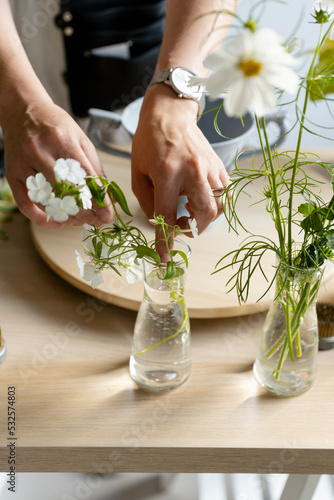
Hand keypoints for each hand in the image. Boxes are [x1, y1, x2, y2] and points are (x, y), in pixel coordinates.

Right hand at [2, 99, 113, 227]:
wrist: (24, 111)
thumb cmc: (56, 127)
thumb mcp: (81, 140)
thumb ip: (95, 169)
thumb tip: (108, 198)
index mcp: (62, 140)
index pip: (84, 176)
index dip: (97, 199)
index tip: (106, 214)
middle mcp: (41, 151)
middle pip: (65, 190)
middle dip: (84, 211)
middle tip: (96, 221)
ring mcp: (24, 163)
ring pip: (46, 199)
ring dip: (66, 215)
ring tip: (80, 221)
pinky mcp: (12, 174)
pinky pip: (25, 203)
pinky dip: (40, 218)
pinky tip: (56, 222)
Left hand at [131, 85, 229, 250]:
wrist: (170, 113)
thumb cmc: (148, 142)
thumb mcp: (139, 172)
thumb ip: (149, 201)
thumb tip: (161, 224)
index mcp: (167, 173)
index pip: (167, 214)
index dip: (165, 240)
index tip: (164, 259)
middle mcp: (193, 171)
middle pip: (205, 214)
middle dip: (193, 229)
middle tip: (180, 226)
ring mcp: (210, 168)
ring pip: (219, 206)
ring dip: (205, 218)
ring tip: (189, 211)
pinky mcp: (219, 166)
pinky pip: (225, 194)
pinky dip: (215, 204)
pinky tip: (200, 199)